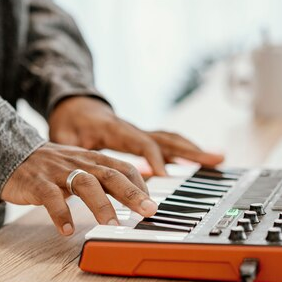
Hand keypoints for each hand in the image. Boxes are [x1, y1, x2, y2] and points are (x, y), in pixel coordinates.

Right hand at [1, 143, 156, 235]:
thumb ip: (104, 177)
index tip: (152, 203)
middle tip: (148, 210)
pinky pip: (51, 197)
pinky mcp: (38, 182)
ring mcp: (59, 171)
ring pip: (84, 184)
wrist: (15, 154)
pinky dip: (60, 213)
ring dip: (101, 205)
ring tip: (112, 225)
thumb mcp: (82, 166)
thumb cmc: (54, 165)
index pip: (123, 167)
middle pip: (110, 174)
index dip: (140, 184)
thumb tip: (132, 194)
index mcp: (93, 158)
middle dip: (131, 193)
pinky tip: (67, 230)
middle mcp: (80, 162)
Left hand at [48, 97, 223, 175]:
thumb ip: (71, 153)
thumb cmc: (70, 122)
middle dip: (191, 151)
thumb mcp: (63, 137)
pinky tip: (199, 161)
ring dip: (194, 150)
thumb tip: (74, 174)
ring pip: (171, 140)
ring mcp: (140, 133)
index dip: (154, 158)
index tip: (164, 175)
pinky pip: (167, 143)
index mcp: (116, 128)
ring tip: (218, 158)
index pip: (141, 142)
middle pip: (167, 139)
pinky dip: (185, 151)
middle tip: (215, 159)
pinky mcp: (142, 139)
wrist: (75, 106)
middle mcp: (133, 129)